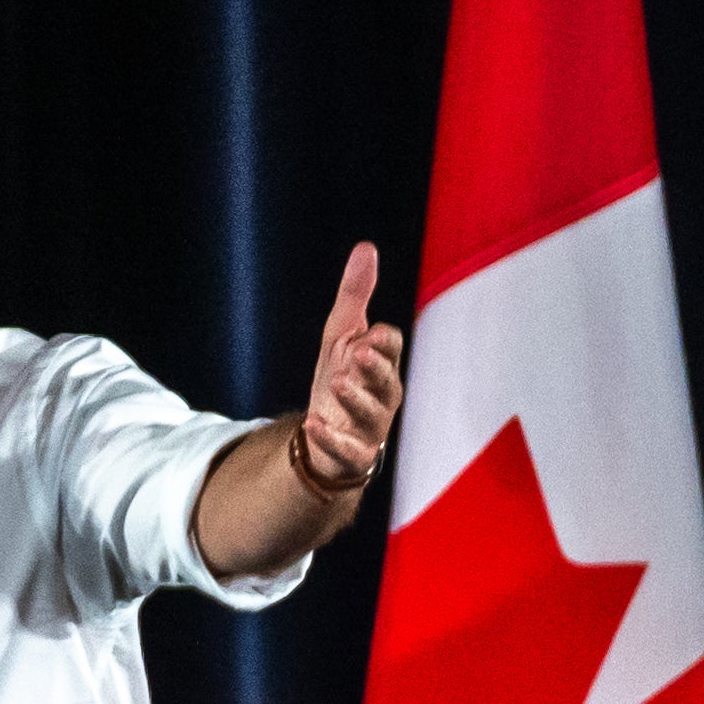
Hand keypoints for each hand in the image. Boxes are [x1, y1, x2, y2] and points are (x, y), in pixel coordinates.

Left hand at [293, 241, 407, 500]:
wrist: (325, 435)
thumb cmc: (342, 379)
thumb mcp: (342, 334)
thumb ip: (355, 295)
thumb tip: (366, 248)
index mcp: (383, 365)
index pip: (391, 349)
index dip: (384, 342)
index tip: (373, 333)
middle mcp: (383, 396)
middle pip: (386, 380)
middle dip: (374, 368)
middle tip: (357, 354)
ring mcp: (371, 427)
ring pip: (370, 414)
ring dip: (354, 399)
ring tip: (337, 382)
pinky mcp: (355, 455)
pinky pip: (348, 449)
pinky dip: (330, 438)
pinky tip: (312, 424)